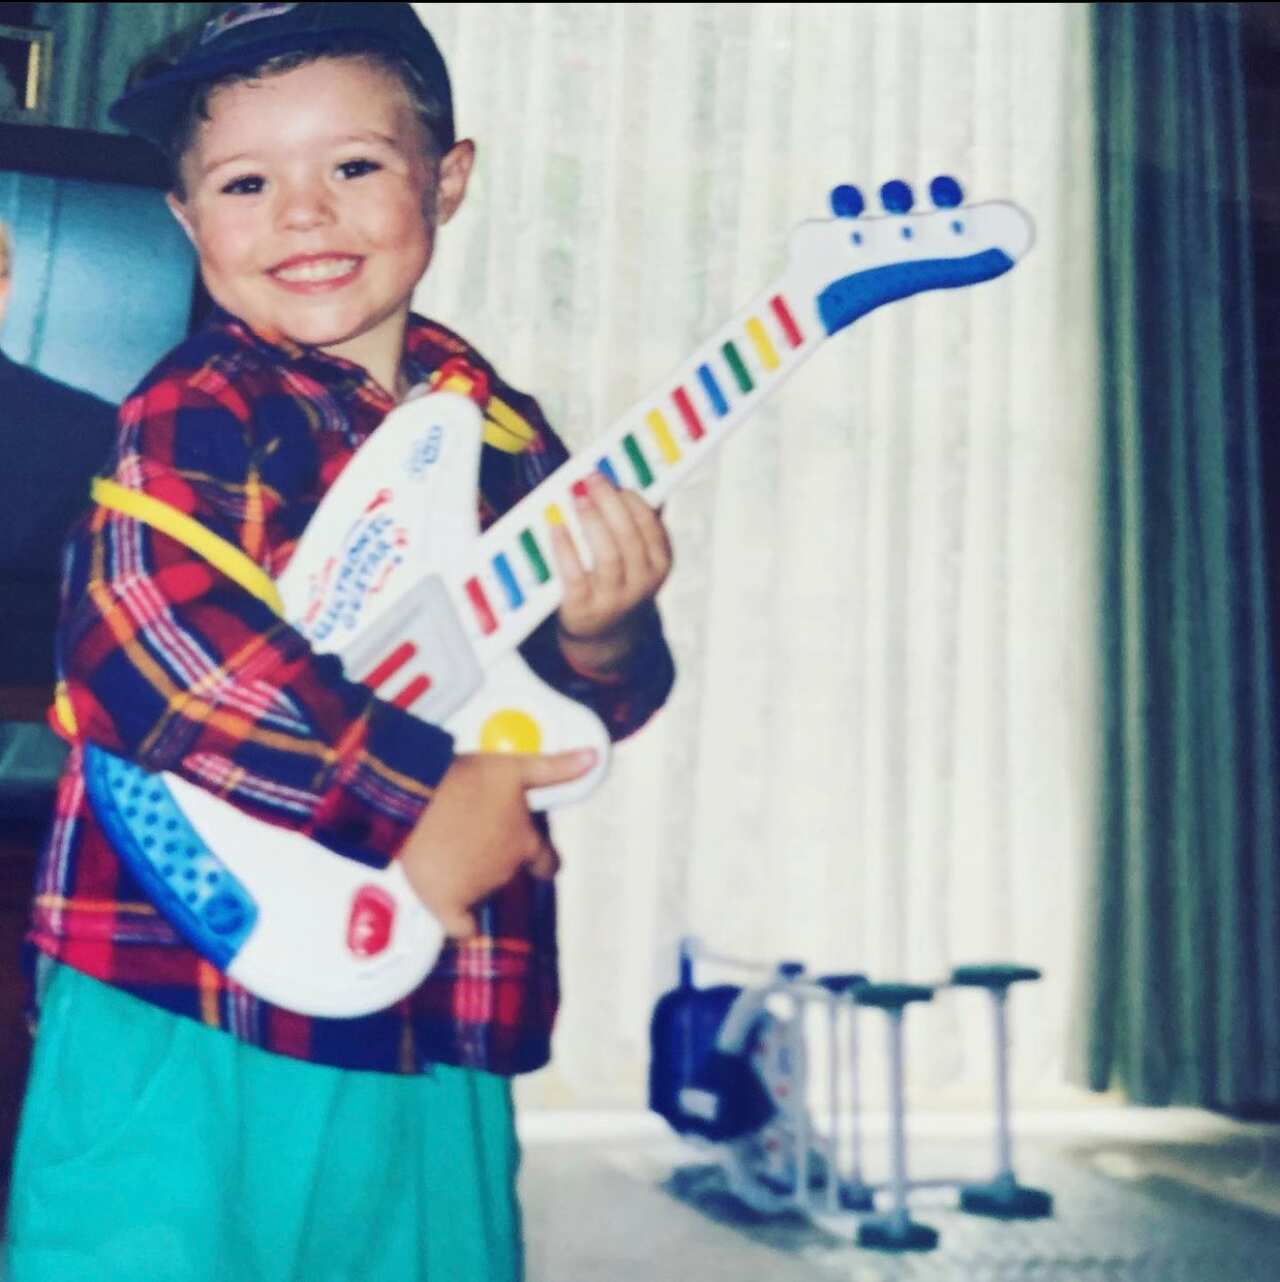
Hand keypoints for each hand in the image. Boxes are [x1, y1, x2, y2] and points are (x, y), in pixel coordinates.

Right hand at [398, 749, 595, 937]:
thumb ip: (557, 769)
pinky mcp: (447, 903)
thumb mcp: (515, 768)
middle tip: (472, 836)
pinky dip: (462, 926)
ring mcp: (477, 889)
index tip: (532, 858)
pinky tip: (458, 914)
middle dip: (496, 860)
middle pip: (509, 874)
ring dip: (472, 878)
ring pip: (482, 892)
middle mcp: (507, 871)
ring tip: (449, 849)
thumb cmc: (465, 779)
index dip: (539, 860)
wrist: (417, 796)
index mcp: (526, 843)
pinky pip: (461, 929)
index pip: (547, 864)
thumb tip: (595, 757)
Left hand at [552, 473, 671, 671]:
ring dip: (593, 522)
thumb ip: (637, 523)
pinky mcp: (582, 609)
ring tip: (578, 500)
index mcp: (658, 566)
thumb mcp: (637, 560)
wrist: (602, 635)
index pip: (651, 528)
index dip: (633, 501)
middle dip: (610, 503)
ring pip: (608, 556)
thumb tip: (636, 475)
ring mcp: (612, 599)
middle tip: (592, 480)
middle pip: (629, 537)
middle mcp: (641, 585)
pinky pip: (575, 575)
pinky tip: (556, 527)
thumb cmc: (617, 582)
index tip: (615, 480)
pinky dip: (565, 548)